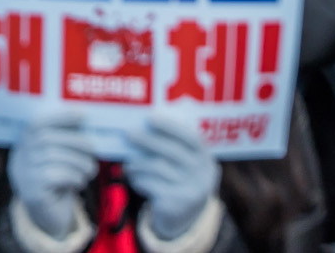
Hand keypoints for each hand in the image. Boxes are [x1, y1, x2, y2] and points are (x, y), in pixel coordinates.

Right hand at [6, 111, 96, 240]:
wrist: (48, 217)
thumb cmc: (58, 182)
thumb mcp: (58, 159)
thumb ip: (64, 143)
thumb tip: (85, 122)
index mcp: (24, 144)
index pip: (37, 124)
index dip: (60, 118)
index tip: (82, 115)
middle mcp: (19, 157)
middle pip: (46, 139)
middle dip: (76, 142)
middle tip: (93, 150)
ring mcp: (23, 174)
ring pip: (54, 158)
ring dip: (79, 163)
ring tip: (89, 170)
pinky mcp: (32, 191)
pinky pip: (56, 176)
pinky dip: (74, 177)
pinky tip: (79, 183)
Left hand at [122, 115, 219, 241]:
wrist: (184, 216)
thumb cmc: (177, 179)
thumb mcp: (182, 163)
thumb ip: (169, 145)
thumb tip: (139, 125)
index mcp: (205, 159)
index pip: (192, 139)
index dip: (171, 127)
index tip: (151, 117)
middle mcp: (203, 174)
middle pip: (172, 151)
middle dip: (147, 140)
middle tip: (128, 133)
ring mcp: (192, 191)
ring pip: (157, 168)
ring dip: (137, 163)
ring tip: (128, 164)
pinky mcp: (177, 204)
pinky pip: (150, 184)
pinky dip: (137, 179)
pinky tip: (135, 179)